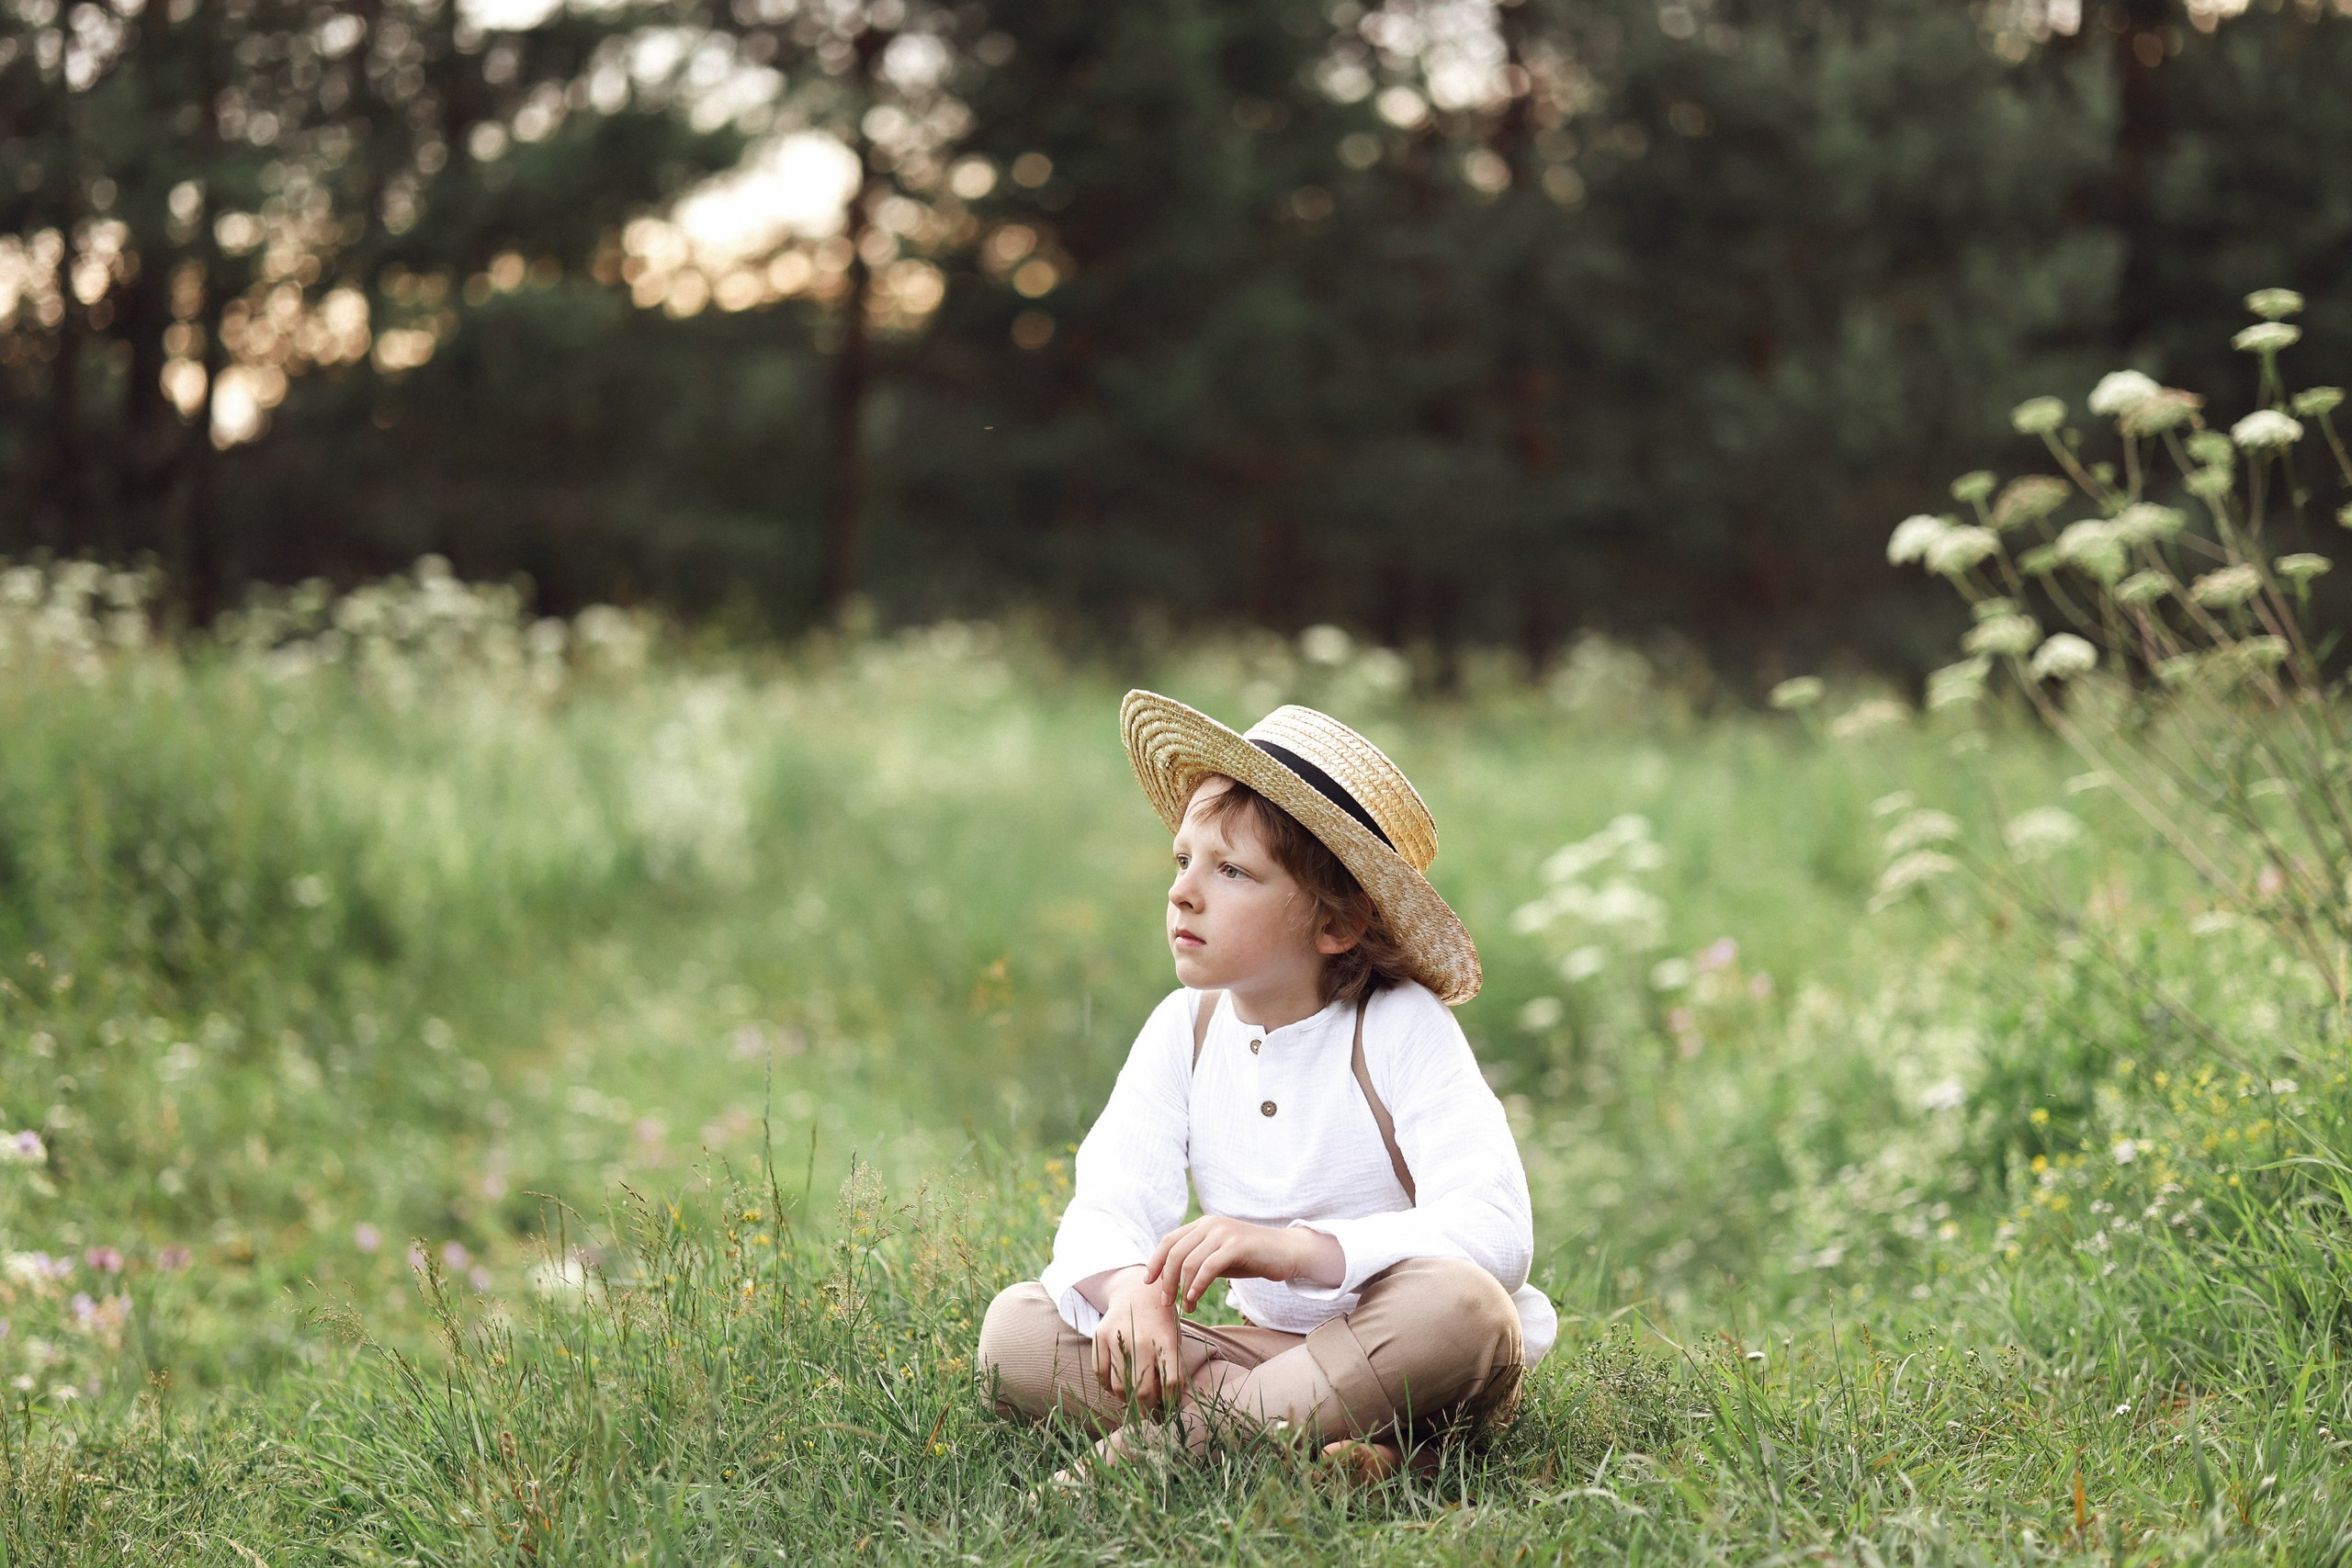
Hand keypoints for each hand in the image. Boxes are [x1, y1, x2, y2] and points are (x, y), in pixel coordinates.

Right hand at [1092, 1268, 1183, 1413]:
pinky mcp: (1099, 1336)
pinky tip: (1119, 1387)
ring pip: (1120, 1387)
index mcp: (1166, 1340)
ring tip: (1135, 1401)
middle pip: (1142, 1390)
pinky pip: (1101, 1374)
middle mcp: (1141, 1339)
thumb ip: (1171, 1368)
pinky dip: (1108, 1387)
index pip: (1171, 1382)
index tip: (1169, 1411)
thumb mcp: (1173, 1340)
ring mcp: (1118, 1337)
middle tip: (1151, 1415)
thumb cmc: (1161, 1323)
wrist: (1137, 1292)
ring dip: (1128, 1400)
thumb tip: (1167, 1406)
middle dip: (1148, 1410)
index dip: (1171, 1403)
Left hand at [1146, 1216, 1342, 1313]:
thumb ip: (1198, 1259)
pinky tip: (1195, 1300)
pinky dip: (1197, 1286)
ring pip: (1189, 1261)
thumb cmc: (1252, 1257)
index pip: (1168, 1241)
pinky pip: (1208, 1267)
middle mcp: (1210, 1224)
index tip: (1148, 1283)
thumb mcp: (1219, 1255)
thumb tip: (1170, 1278)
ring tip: (1185, 1306)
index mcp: (1203, 1224)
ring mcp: (1223, 1233)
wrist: (1287, 1251)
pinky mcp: (1236, 1245)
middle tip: (1166, 1303)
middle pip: (1175, 1253)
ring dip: (1182, 1288)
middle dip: (1166, 1280)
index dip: (1155, 1262)